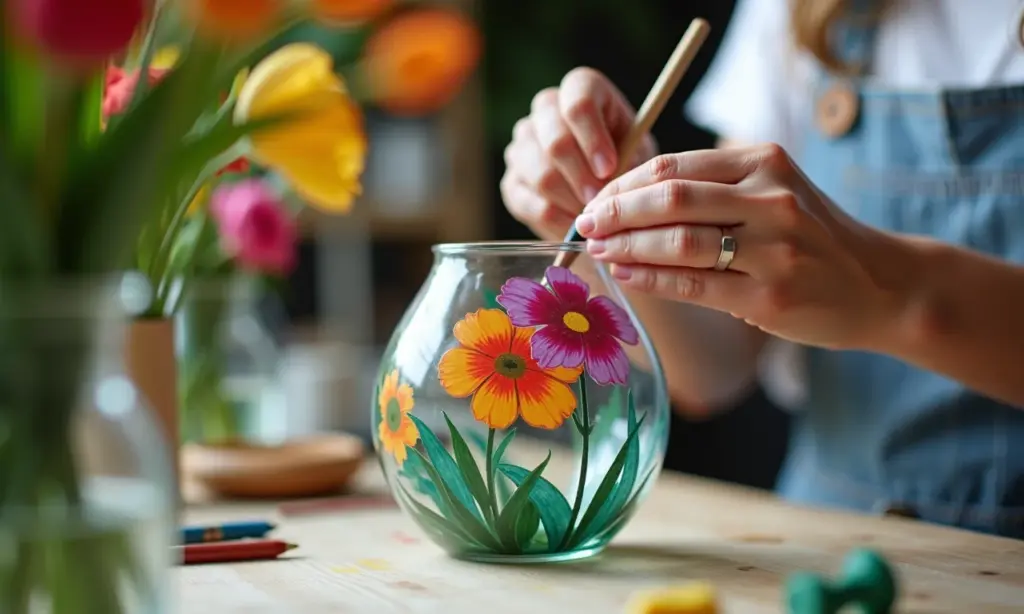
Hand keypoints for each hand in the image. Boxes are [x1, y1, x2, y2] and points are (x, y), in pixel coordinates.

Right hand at [500, 67, 657, 240]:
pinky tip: (575, 226)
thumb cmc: (629, 163)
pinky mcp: (512, 181)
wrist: (608, 190)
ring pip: (540, 175)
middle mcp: (546, 109)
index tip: (610, 168)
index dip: (593, 137)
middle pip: (555, 140)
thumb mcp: (640, 155)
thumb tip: (612, 183)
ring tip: (594, 216)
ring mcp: (523, 144)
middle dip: (581, 176)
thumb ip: (630, 162)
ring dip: (570, 201)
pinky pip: (528, 202)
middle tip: (601, 200)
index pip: (578, 102)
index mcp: (581, 88)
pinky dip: (555, 220)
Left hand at [574, 144, 918, 349]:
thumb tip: (628, 200)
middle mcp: (771, 198)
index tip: (595, 200)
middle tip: (585, 224)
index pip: (673, 166)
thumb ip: (714, 188)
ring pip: (678, 241)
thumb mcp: (773, 192)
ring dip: (626, 246)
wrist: (880, 284)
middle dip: (616, 212)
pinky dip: (650, 279)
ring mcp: (773, 249)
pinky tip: (625, 275)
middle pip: (670, 198)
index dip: (623, 184)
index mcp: (765, 162)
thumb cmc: (812, 237)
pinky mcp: (769, 296)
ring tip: (598, 250)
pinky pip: (693, 285)